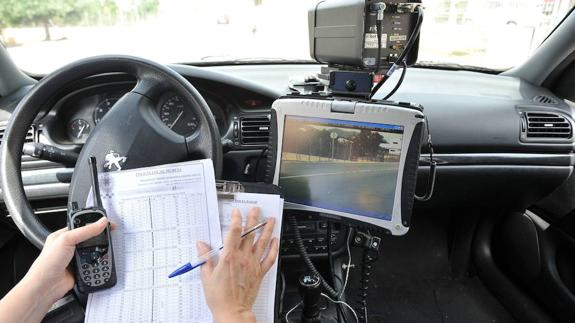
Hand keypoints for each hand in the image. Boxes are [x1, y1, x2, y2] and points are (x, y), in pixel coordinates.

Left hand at [0, 217, 110, 322]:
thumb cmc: (47, 263)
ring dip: (98, 253)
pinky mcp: (80, 269)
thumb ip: (85, 231)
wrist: (45, 287)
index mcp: (63, 235)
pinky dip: (97, 264)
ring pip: (94, 251)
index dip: (95, 223)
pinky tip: (98, 263)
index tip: (108, 223)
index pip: (83, 225)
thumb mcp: (66, 240)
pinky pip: (94, 263)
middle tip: (109, 237)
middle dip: (99, 239)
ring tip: (102, 252)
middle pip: (90, 238)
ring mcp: (75, 258)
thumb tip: (101, 222)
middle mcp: (69, 246)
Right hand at [197, 207, 278, 322]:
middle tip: (256, 209)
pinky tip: (276, 241)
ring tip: (270, 220)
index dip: (236, 219)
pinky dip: (274, 249)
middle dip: (253, 219)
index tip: (237, 212)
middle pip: (249, 234)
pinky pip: (269, 258)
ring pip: (262, 243)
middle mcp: (243, 258)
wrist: (232, 311)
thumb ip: (204, 258)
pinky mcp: (259, 273)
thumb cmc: (219, 297)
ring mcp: (253, 265)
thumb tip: (200, 245)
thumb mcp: (206, 276)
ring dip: (267, 230)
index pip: (234, 232)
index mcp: (229, 257)